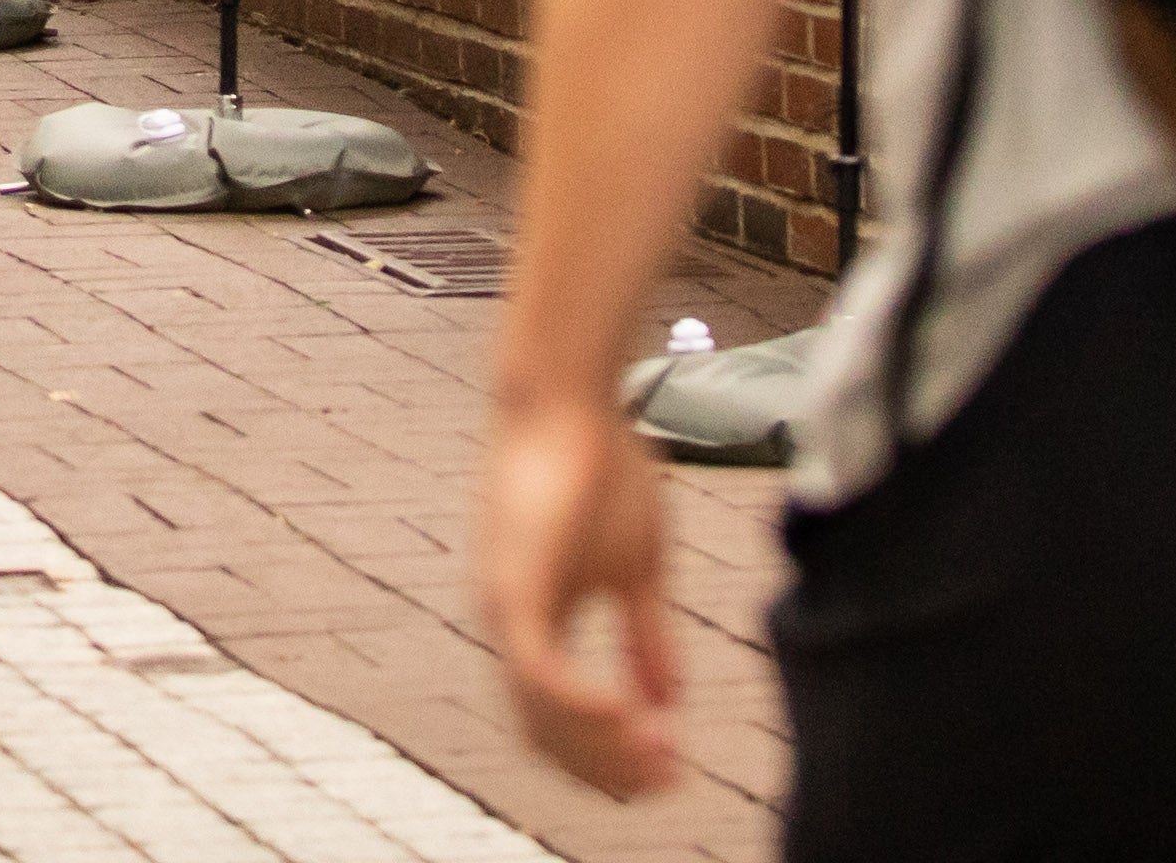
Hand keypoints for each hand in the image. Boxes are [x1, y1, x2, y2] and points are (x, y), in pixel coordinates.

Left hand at [474, 391, 686, 798]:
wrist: (565, 394)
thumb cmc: (600, 465)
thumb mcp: (637, 567)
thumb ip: (646, 638)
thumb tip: (668, 704)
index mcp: (534, 622)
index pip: (558, 719)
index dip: (610, 757)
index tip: (670, 772)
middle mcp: (507, 625)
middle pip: (546, 733)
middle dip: (608, 768)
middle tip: (668, 781)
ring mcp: (505, 609)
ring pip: (539, 716)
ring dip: (601, 749)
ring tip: (658, 758)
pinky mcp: (514, 587)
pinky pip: (540, 674)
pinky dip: (582, 707)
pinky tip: (629, 720)